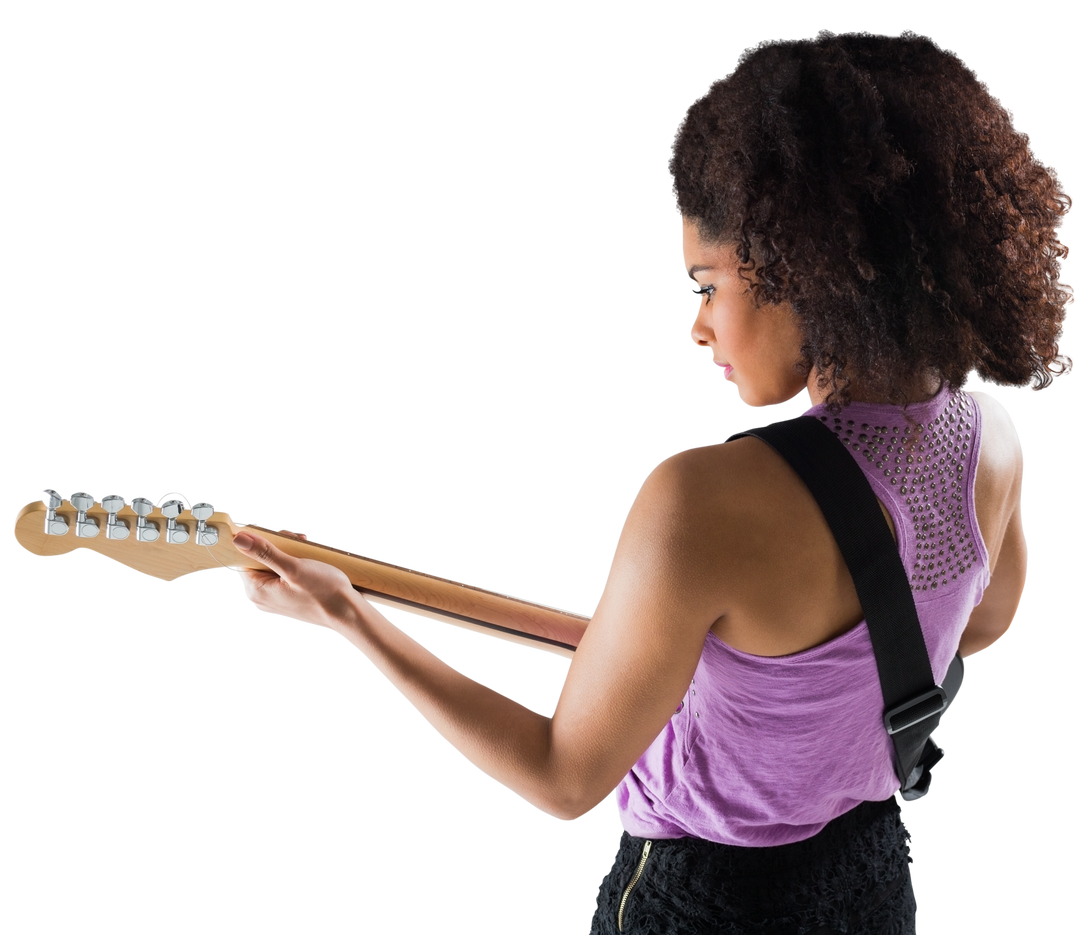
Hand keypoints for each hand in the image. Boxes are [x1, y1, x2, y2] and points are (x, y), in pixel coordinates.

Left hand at [233, 530, 359, 636]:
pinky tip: (310, 561)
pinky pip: (285, 575)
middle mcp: (263, 597)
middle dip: (280, 546)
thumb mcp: (294, 568)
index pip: (245, 558)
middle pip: (261, 560)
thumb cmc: (323, 593)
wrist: (347, 612)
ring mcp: (276, 598)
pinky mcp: (289, 597)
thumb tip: (239, 540)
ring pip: (275, 565)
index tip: (280, 538)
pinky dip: (296, 564)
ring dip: (290, 553)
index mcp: (257, 591)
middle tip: (299, 541)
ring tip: (307, 550)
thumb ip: (265, 553)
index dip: (261, 543)